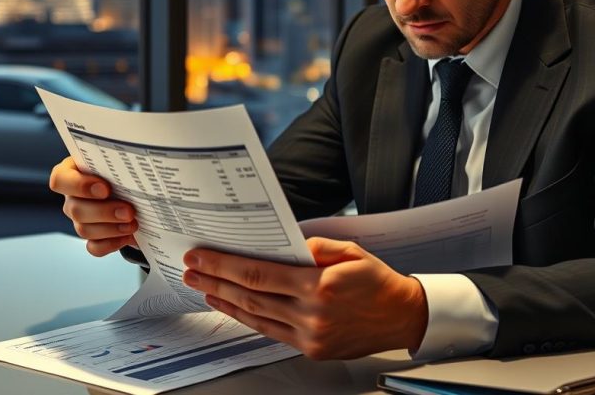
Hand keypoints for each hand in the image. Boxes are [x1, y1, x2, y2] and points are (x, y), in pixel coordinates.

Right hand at [49, 156, 138, 256]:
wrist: (135, 189)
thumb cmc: (122, 169)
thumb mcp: (119, 162)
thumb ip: (119, 164)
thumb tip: (136, 170)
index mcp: (72, 172)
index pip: (60, 180)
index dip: (79, 186)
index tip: (104, 189)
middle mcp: (72, 197)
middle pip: (75, 209)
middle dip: (104, 212)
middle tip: (128, 211)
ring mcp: (79, 218)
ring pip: (84, 230)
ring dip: (111, 229)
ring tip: (133, 224)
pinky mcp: (91, 236)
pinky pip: (94, 247)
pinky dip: (111, 244)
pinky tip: (128, 236)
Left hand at [182, 237, 427, 359]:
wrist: (402, 316)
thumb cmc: (377, 281)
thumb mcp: (350, 251)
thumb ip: (314, 247)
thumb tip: (282, 246)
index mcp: (319, 285)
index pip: (259, 273)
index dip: (225, 265)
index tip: (202, 256)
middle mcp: (311, 313)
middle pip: (249, 296)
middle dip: (215, 280)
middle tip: (192, 269)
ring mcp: (310, 335)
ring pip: (256, 316)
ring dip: (224, 300)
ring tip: (203, 287)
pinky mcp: (311, 349)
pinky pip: (270, 332)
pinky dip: (247, 318)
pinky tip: (232, 306)